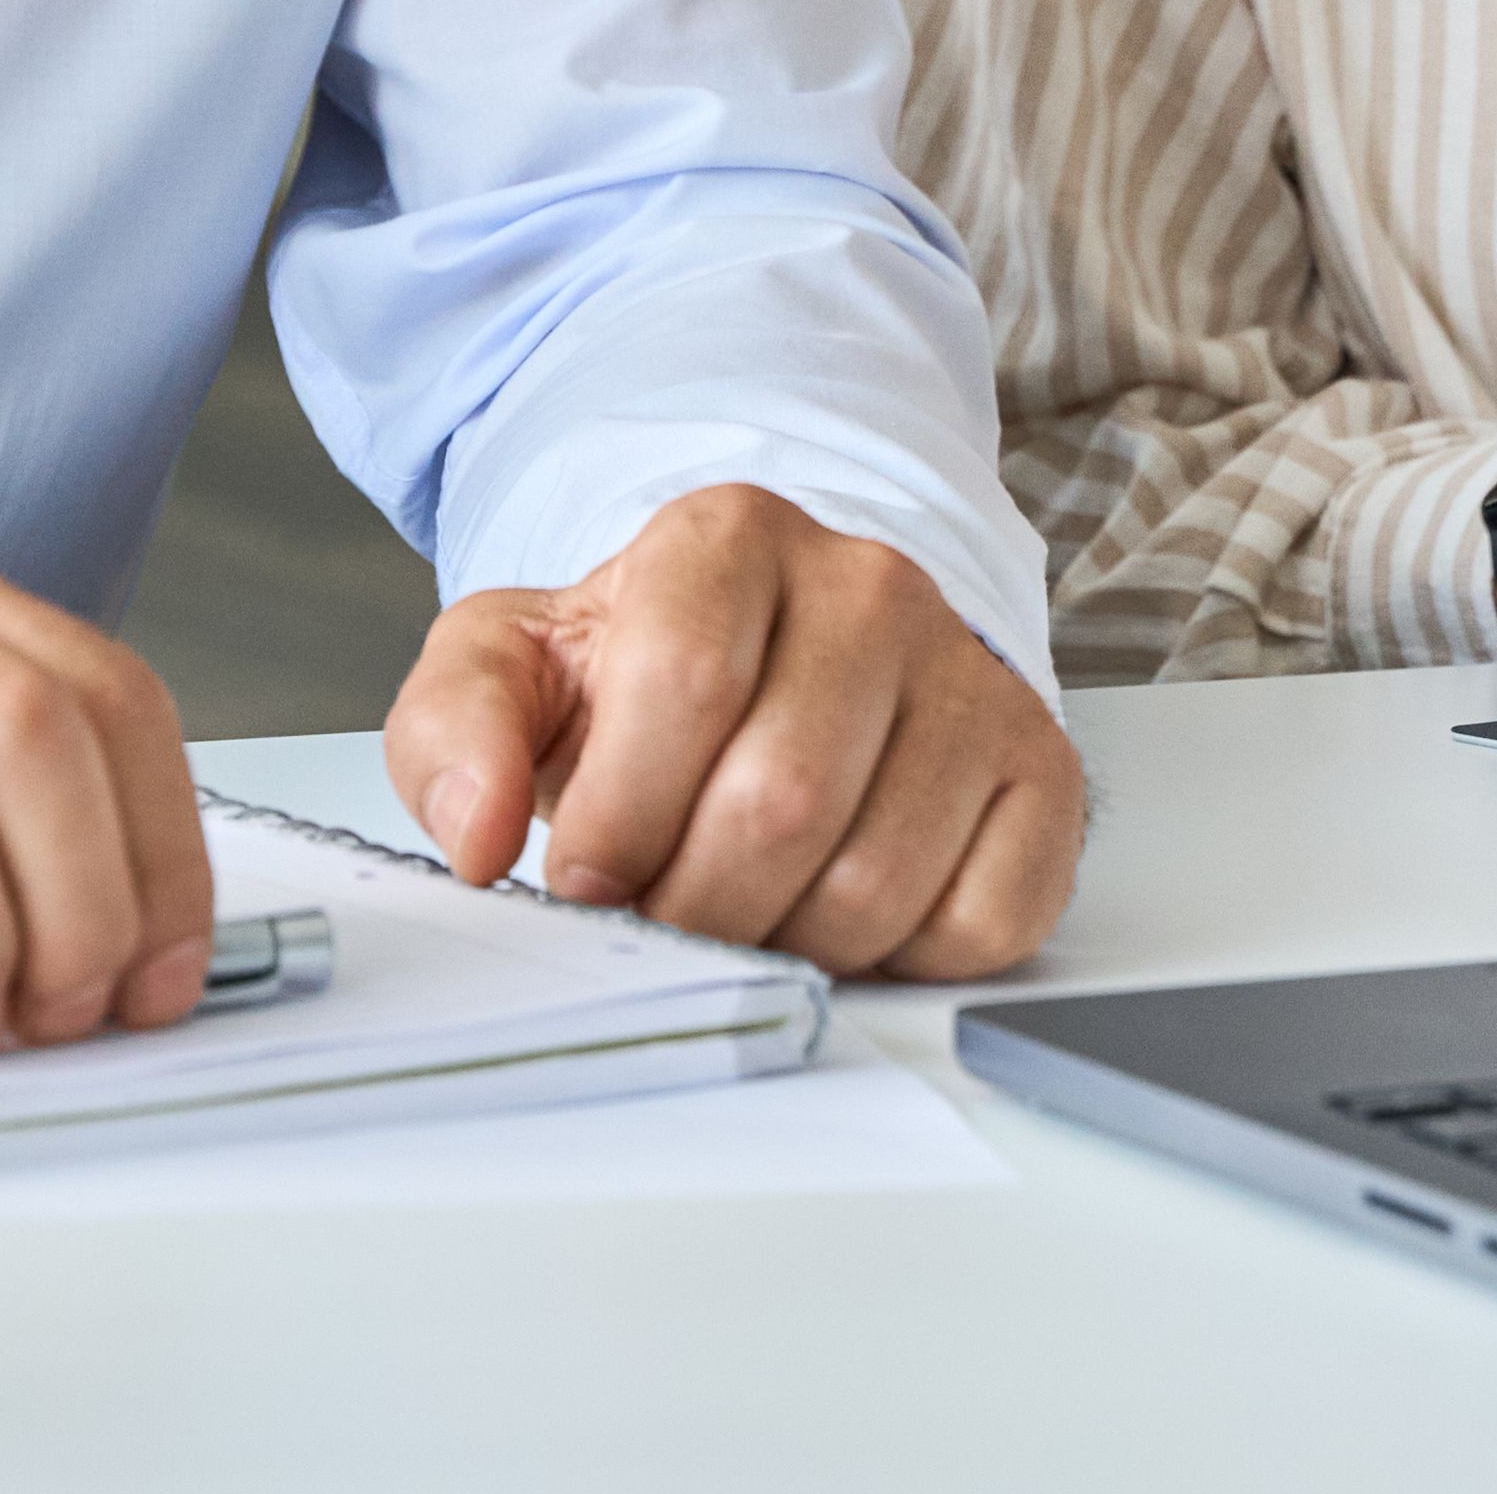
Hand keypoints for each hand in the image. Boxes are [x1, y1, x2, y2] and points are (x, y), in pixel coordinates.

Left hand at [379, 484, 1082, 978]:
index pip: (684, 687)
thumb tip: (476, 835)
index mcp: (729, 536)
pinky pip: (983, 919)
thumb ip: (456, 734)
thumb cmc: (639, 678)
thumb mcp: (512, 672)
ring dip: (786, 942)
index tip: (588, 876)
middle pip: (781, 800)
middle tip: (665, 913)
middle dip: (696, 904)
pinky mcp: (1041, 770)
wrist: (774, 664)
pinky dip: (898, 960)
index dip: (621, 819)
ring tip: (746, 910)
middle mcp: (870, 585)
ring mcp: (969, 676)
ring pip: (878, 878)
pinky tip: (843, 912)